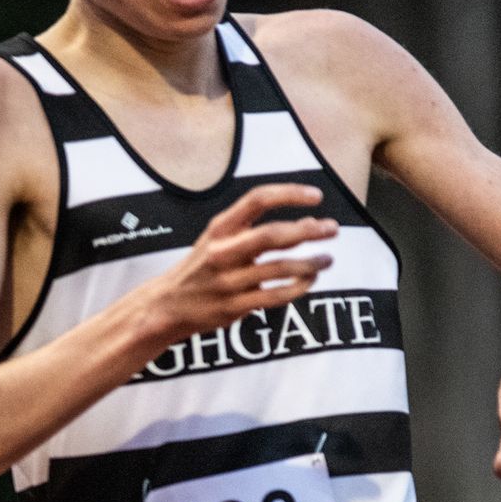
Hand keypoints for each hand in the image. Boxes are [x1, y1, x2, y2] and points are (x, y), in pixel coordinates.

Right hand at [141, 182, 338, 342]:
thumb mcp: (218, 238)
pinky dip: (299, 288)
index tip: (317, 196)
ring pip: (280, 268)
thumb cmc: (203, 267)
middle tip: (332, 228)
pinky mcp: (234, 307)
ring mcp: (228, 281)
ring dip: (310, 263)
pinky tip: (311, 280)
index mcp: (220, 228)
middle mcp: (222, 251)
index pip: (257, 199)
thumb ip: (254, 229)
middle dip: (308, 230)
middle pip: (272, 235)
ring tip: (327, 259)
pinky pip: (276, 296)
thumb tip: (306, 221)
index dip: (290, 194)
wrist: (168, 305)